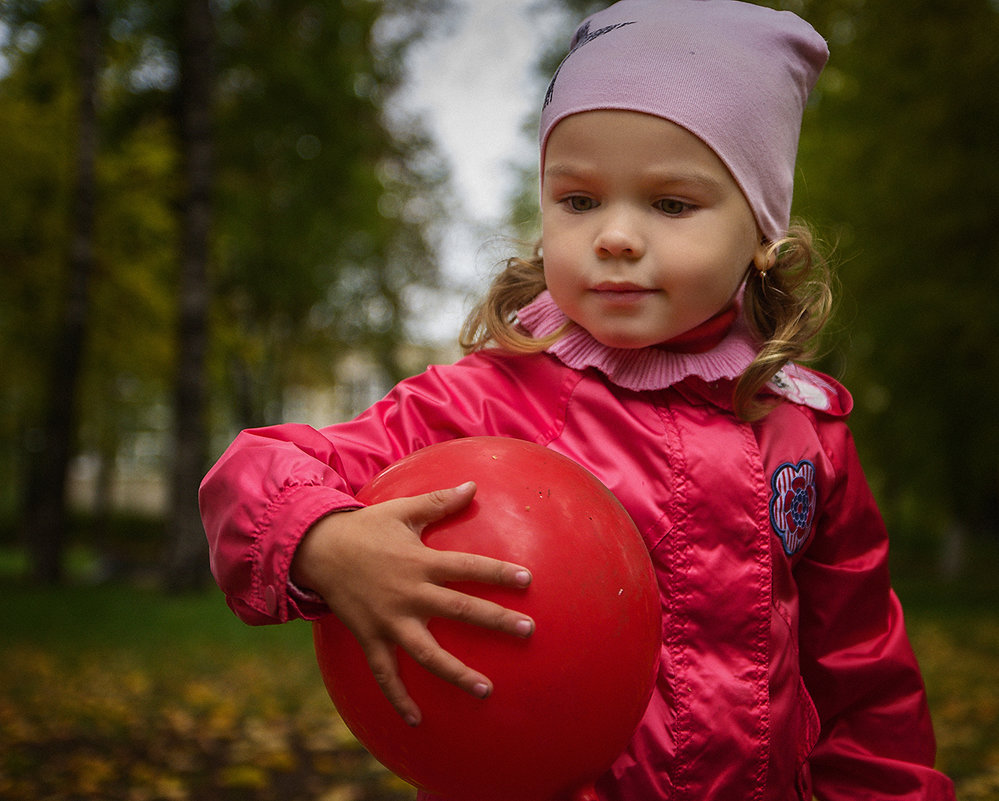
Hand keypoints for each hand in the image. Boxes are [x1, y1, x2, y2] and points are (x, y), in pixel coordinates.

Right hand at [291, 481, 533, 725]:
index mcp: (421, 562)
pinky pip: (385, 674)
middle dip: (495, 621)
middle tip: (527, 631)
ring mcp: (389, 620)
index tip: (527, 581)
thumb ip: (439, 502)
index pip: (468, 568)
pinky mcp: (370, 637)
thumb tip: (473, 485)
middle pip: (459, 610)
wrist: (317, 549)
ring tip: (487, 689)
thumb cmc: (365, 527)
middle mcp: (409, 594)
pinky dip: (398, 699)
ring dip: (457, 673)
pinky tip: (416, 721)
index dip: (498, 573)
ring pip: (428, 653)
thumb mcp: (402, 510)